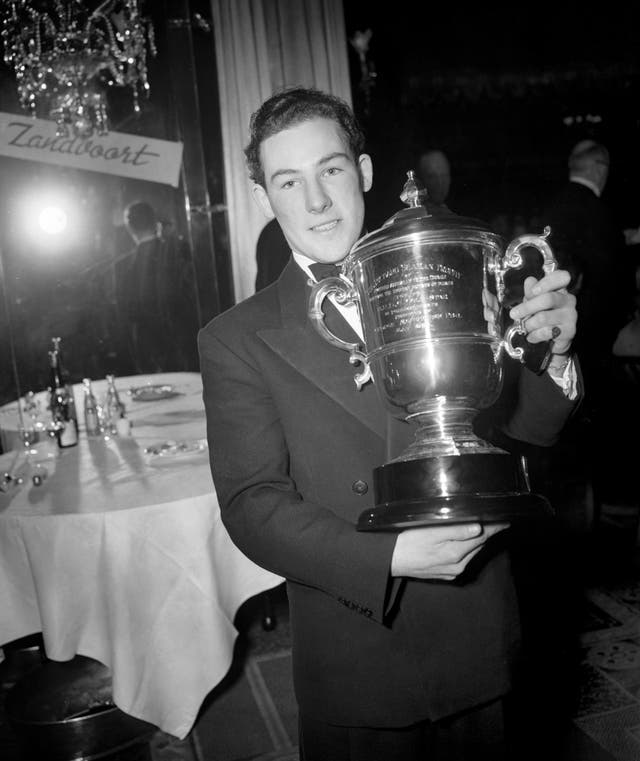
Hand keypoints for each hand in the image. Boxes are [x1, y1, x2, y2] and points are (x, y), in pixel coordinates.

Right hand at [390, 522, 508, 580]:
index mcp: (456, 553)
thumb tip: (478, 527)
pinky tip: (464, 541)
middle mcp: (458, 565)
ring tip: (484, 528)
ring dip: (478, 540)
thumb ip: (455, 530)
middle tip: (496, 520)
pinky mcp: (446, 573)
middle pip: (478, 545)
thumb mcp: (430, 531)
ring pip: (472, 552)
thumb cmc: (407, 541)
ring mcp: (452, 571)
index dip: (495, 527)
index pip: (482, 537)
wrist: (390, 561)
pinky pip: (463, 559)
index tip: (506, 520)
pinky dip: (467, 549)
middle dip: (488, 532)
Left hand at [509, 269, 575, 354]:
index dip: (547, 282)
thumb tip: (530, 281)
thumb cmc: (543, 317)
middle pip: (548, 299)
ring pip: (544, 317)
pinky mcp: (569, 331)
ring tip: (524, 327)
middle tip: (514, 314)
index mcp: (560, 289)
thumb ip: (531, 293)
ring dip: (529, 324)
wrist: (552, 340)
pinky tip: (531, 336)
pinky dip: (534, 335)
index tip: (533, 291)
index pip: (562, 277)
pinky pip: (546, 332)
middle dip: (527, 307)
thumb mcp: (534, 302)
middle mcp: (568, 300)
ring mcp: (570, 316)